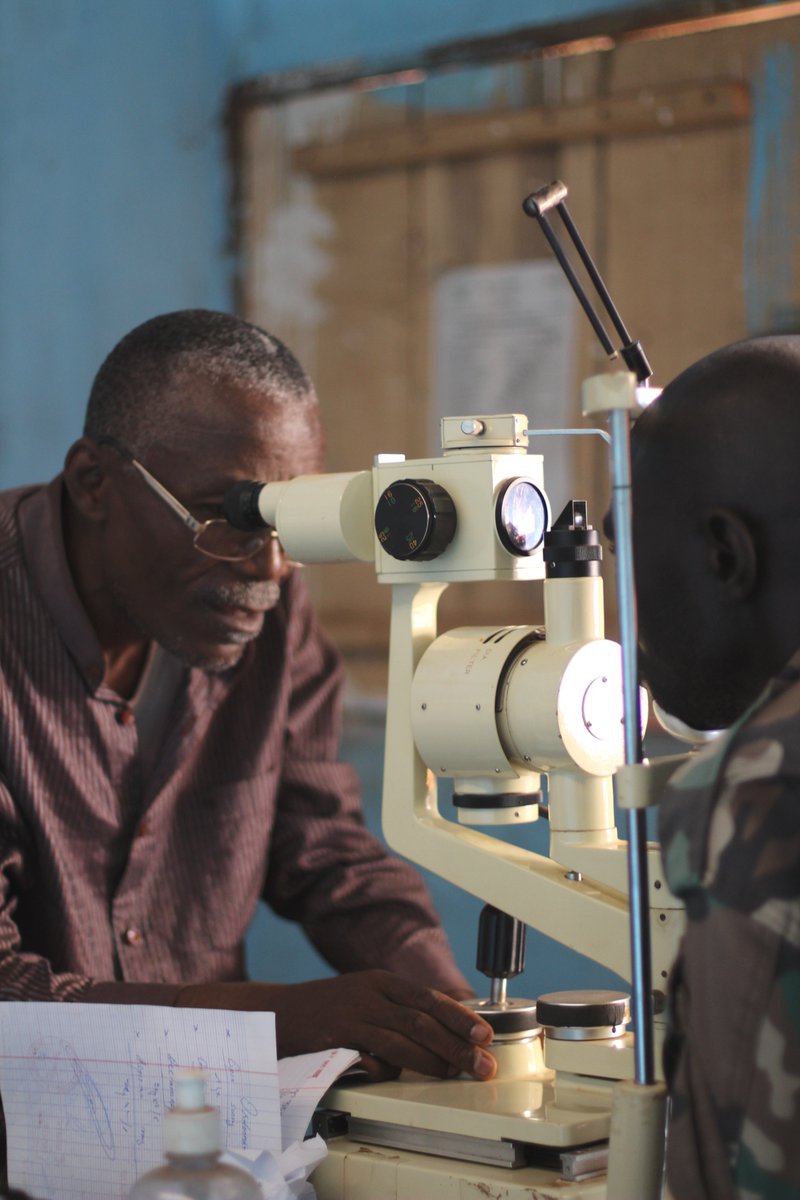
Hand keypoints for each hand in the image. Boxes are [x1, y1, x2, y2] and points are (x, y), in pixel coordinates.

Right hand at [177, 971, 495, 1081]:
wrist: (272, 1013)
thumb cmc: (319, 1016)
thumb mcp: (361, 1008)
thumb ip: (392, 1018)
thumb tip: (432, 1038)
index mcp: (381, 981)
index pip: (430, 996)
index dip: (460, 1015)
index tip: (486, 1033)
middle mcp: (373, 988)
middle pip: (426, 1012)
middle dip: (460, 1037)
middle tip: (485, 1059)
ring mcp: (358, 1004)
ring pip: (410, 1028)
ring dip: (441, 1052)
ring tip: (463, 1070)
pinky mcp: (342, 1024)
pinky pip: (383, 1043)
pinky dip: (405, 1059)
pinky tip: (420, 1071)